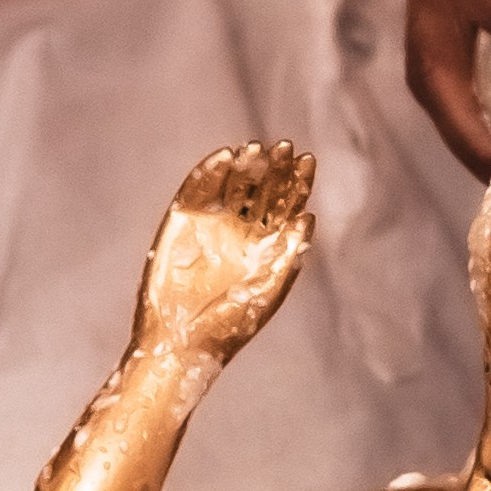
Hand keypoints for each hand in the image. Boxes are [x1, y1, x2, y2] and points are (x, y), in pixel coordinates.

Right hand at [133, 140, 314, 367]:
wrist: (182, 343)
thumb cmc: (230, 324)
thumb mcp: (269, 288)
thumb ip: (289, 252)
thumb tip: (309, 216)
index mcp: (267, 243)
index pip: (287, 203)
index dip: (298, 180)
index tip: (308, 159)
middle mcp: (241, 229)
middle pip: (262, 187)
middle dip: (274, 167)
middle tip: (284, 147)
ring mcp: (211, 223)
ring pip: (232, 183)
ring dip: (244, 164)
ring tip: (255, 149)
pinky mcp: (181, 221)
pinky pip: (196, 189)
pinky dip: (209, 171)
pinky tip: (225, 156)